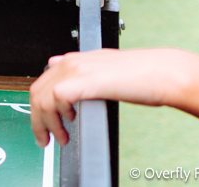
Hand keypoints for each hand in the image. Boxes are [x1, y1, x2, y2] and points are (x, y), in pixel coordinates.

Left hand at [29, 48, 188, 146]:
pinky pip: (55, 98)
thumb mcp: (104, 72)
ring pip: (42, 98)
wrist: (162, 73)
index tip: (43, 122)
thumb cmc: (143, 76)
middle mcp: (71, 62)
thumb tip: (69, 86)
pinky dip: (58, 115)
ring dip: (47, 123)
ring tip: (60, 137)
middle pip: (36, 91)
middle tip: (45, 138)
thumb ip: (84, 76)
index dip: (39, 105)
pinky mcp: (84, 80)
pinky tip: (70, 123)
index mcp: (74, 60)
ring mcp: (76, 70)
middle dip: (37, 119)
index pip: (42, 82)